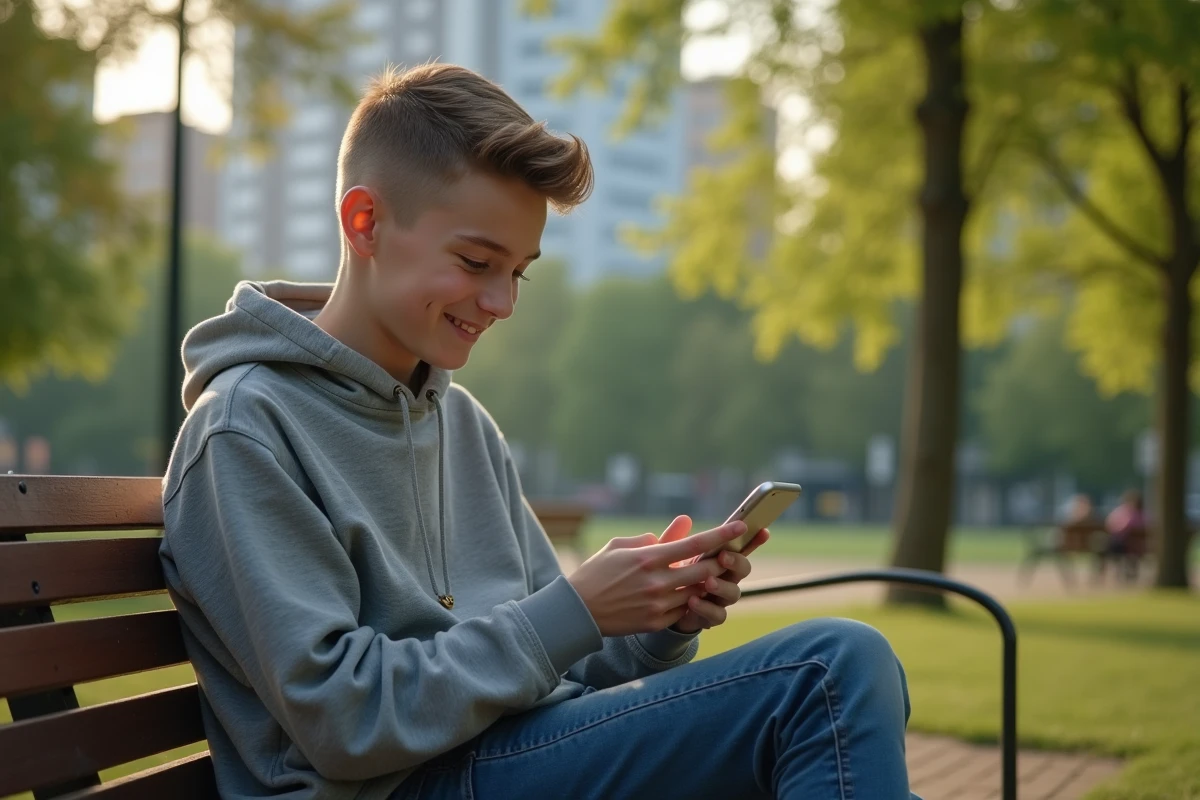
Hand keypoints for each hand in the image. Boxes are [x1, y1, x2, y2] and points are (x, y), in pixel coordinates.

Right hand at [567, 517, 747, 635]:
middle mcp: (657, 582)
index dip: (720, 535)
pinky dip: (691, 600)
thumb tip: (683, 527)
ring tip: (712, 572)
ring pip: (698, 591)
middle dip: (722, 560)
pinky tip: (689, 593)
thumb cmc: (598, 572)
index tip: (740, 527)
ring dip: (708, 582)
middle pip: (704, 570)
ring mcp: (658, 605)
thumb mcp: (621, 546)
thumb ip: (655, 537)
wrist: (578, 611)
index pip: (694, 544)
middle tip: (730, 553)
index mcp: (648, 558)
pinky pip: (685, 610)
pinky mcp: (656, 622)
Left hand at [662, 517, 769, 634]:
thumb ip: (675, 539)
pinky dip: (706, 608)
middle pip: (743, 568)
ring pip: (734, 593)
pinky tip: (692, 601)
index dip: (754, 539)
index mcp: (718, 558)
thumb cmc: (669, 575)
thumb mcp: (668, 555)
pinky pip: (718, 615)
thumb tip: (684, 518)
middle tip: (723, 557)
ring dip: (722, 586)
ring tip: (708, 582)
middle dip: (736, 561)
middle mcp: (725, 577)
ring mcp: (720, 598)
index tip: (763, 531)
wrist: (660, 608)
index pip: (739, 547)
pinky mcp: (711, 616)